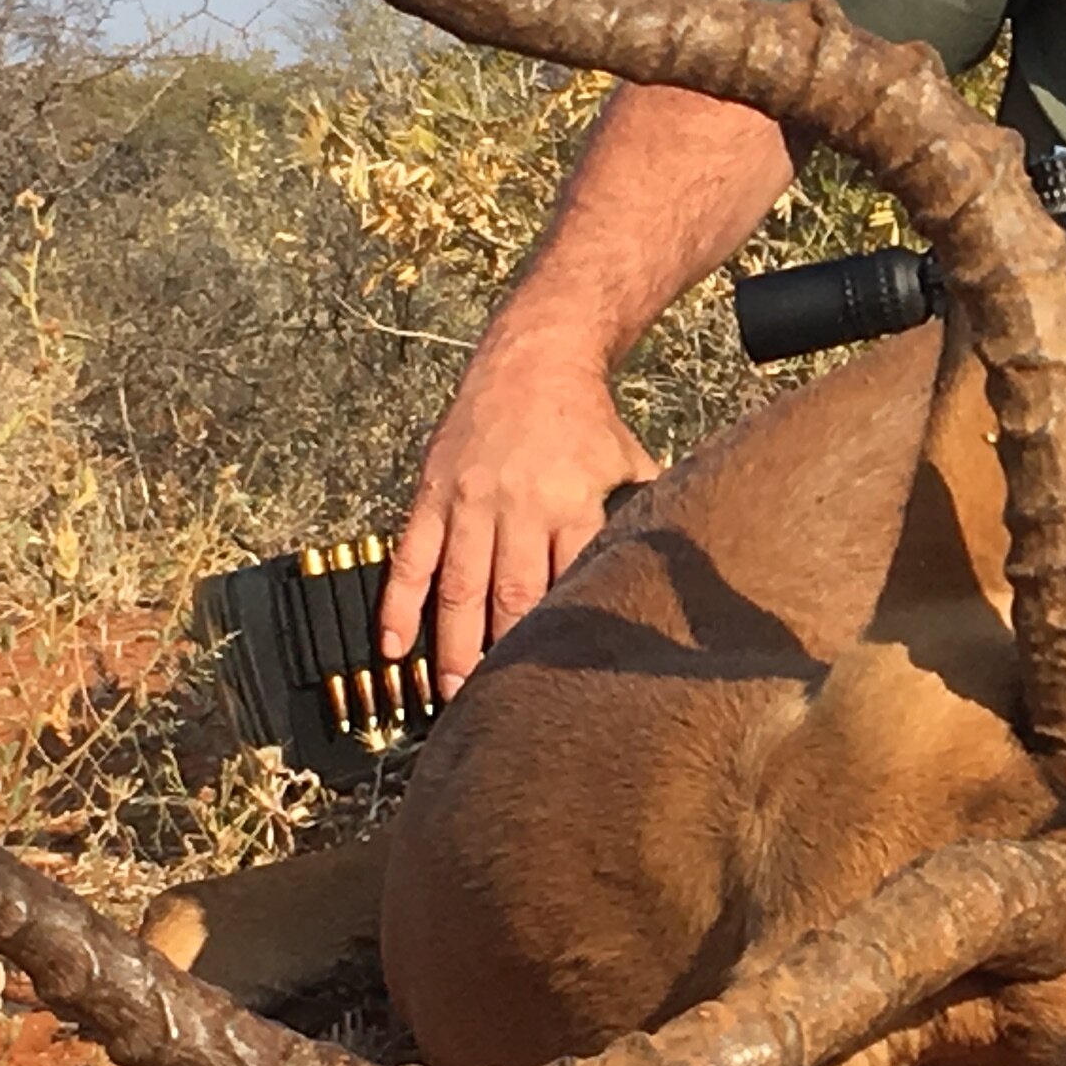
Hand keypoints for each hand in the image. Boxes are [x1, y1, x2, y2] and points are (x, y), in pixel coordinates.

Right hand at [377, 327, 659, 689]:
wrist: (534, 358)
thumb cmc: (587, 420)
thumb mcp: (631, 463)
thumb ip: (641, 517)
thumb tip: (673, 573)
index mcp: (572, 504)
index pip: (565, 585)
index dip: (558, 637)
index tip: (557, 685)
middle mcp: (518, 506)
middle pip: (509, 597)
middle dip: (502, 657)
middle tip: (494, 707)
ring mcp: (470, 501)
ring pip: (458, 586)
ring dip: (452, 644)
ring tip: (450, 694)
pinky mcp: (433, 492)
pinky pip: (411, 556)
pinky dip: (399, 603)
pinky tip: (393, 646)